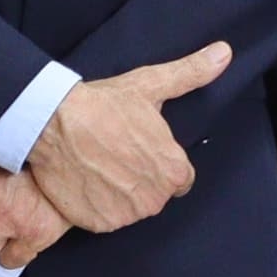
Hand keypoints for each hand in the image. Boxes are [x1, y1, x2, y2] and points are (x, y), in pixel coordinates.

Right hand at [22, 44, 232, 232]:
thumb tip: (224, 53)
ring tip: (97, 165)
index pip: (179, 179)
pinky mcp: (98, 224)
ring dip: (117, 193)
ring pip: (129, 208)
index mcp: (174, 170)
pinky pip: (104, 218)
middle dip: (139, 179)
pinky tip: (84, 180)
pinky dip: (95, 205)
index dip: (159, 162)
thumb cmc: (103, 104)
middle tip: (114, 154)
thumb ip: (191, 74)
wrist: (52, 122)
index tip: (138, 149)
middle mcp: (155, 198)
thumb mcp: (150, 85)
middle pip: (154, 195)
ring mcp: (126, 214)